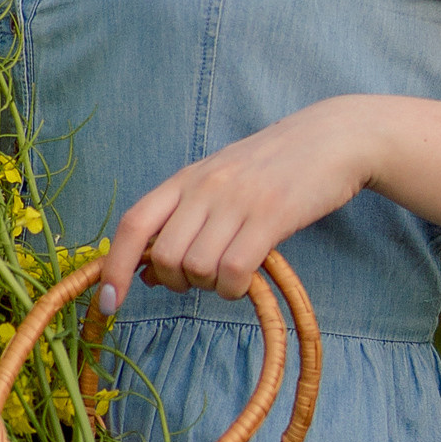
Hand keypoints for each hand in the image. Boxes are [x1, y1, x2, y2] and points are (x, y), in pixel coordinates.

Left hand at [100, 98, 377, 307]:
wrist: (333, 138)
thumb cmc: (274, 167)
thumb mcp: (219, 185)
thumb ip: (183, 223)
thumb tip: (147, 274)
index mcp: (185, 179)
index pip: (133, 225)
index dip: (112, 267)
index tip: (107, 303)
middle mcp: (205, 188)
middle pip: (165, 256)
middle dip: (177, 282)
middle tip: (202, 278)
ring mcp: (237, 201)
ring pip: (197, 268)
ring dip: (210, 286)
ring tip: (231, 271)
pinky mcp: (271, 216)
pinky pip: (234, 272)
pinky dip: (234, 289)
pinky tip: (246, 280)